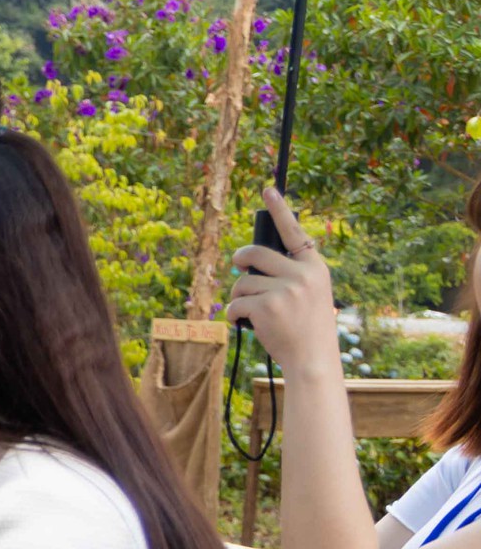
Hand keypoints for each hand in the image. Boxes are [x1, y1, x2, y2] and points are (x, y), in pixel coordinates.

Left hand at [226, 186, 342, 382]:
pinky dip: (234, 315)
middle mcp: (302, 274)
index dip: (280, 210)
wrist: (312, 359)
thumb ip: (289, 274)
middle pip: (254, 254)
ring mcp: (285, 289)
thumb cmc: (307, 328)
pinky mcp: (266, 306)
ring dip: (239, 297)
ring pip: (242, 282)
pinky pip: (235, 303)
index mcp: (314, 267)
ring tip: (252, 313)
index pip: (294, 233)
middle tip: (239, 270)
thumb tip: (249, 261)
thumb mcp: (310, 294)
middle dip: (240, 261)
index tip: (268, 190)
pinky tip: (246, 324)